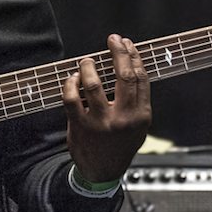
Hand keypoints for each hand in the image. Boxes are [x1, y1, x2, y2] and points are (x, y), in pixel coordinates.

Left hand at [61, 34, 151, 183]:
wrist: (102, 172)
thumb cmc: (120, 145)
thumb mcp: (139, 127)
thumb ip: (137, 101)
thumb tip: (131, 65)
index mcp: (141, 115)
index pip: (140, 78)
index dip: (134, 56)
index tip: (127, 43)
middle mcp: (123, 118)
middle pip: (123, 76)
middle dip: (118, 52)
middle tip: (113, 39)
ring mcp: (101, 122)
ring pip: (94, 84)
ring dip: (89, 67)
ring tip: (86, 61)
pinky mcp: (81, 126)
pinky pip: (71, 98)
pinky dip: (70, 83)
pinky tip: (72, 78)